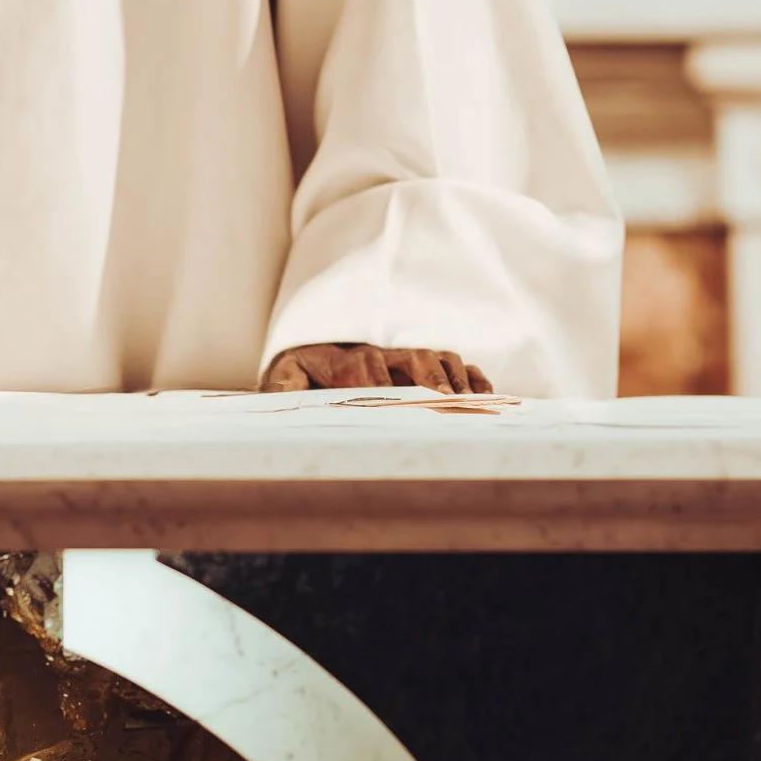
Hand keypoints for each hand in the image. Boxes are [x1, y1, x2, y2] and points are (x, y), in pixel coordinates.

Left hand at [260, 344, 494, 393]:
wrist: (317, 359)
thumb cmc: (302, 377)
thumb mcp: (285, 381)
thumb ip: (282, 388)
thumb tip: (274, 396)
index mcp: (349, 360)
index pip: (367, 366)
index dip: (380, 383)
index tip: (390, 401)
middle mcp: (384, 356)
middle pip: (413, 357)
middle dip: (428, 378)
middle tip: (443, 402)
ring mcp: (409, 360)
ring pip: (440, 358)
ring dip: (454, 379)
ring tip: (466, 404)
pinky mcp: (427, 368)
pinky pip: (458, 368)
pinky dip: (473, 380)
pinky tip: (486, 398)